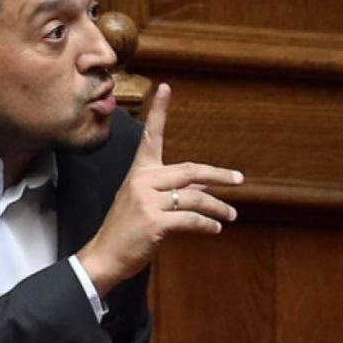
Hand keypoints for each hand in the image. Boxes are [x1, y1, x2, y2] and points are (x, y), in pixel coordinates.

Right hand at [77, 83, 242, 296]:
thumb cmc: (125, 230)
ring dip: (218, 207)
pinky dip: (207, 224)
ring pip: (195, 196)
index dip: (160, 110)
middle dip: (219, 175)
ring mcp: (147, 201)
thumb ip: (171, 189)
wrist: (104, 256)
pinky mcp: (155, 222)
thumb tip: (203, 183)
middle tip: (239, 179)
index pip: (151, 136)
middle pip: (190, 170)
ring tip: (231, 215)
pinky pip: (191, 219)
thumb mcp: (143, 202)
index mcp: (139, 172)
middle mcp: (142, 181)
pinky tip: (214, 228)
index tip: (167, 87)